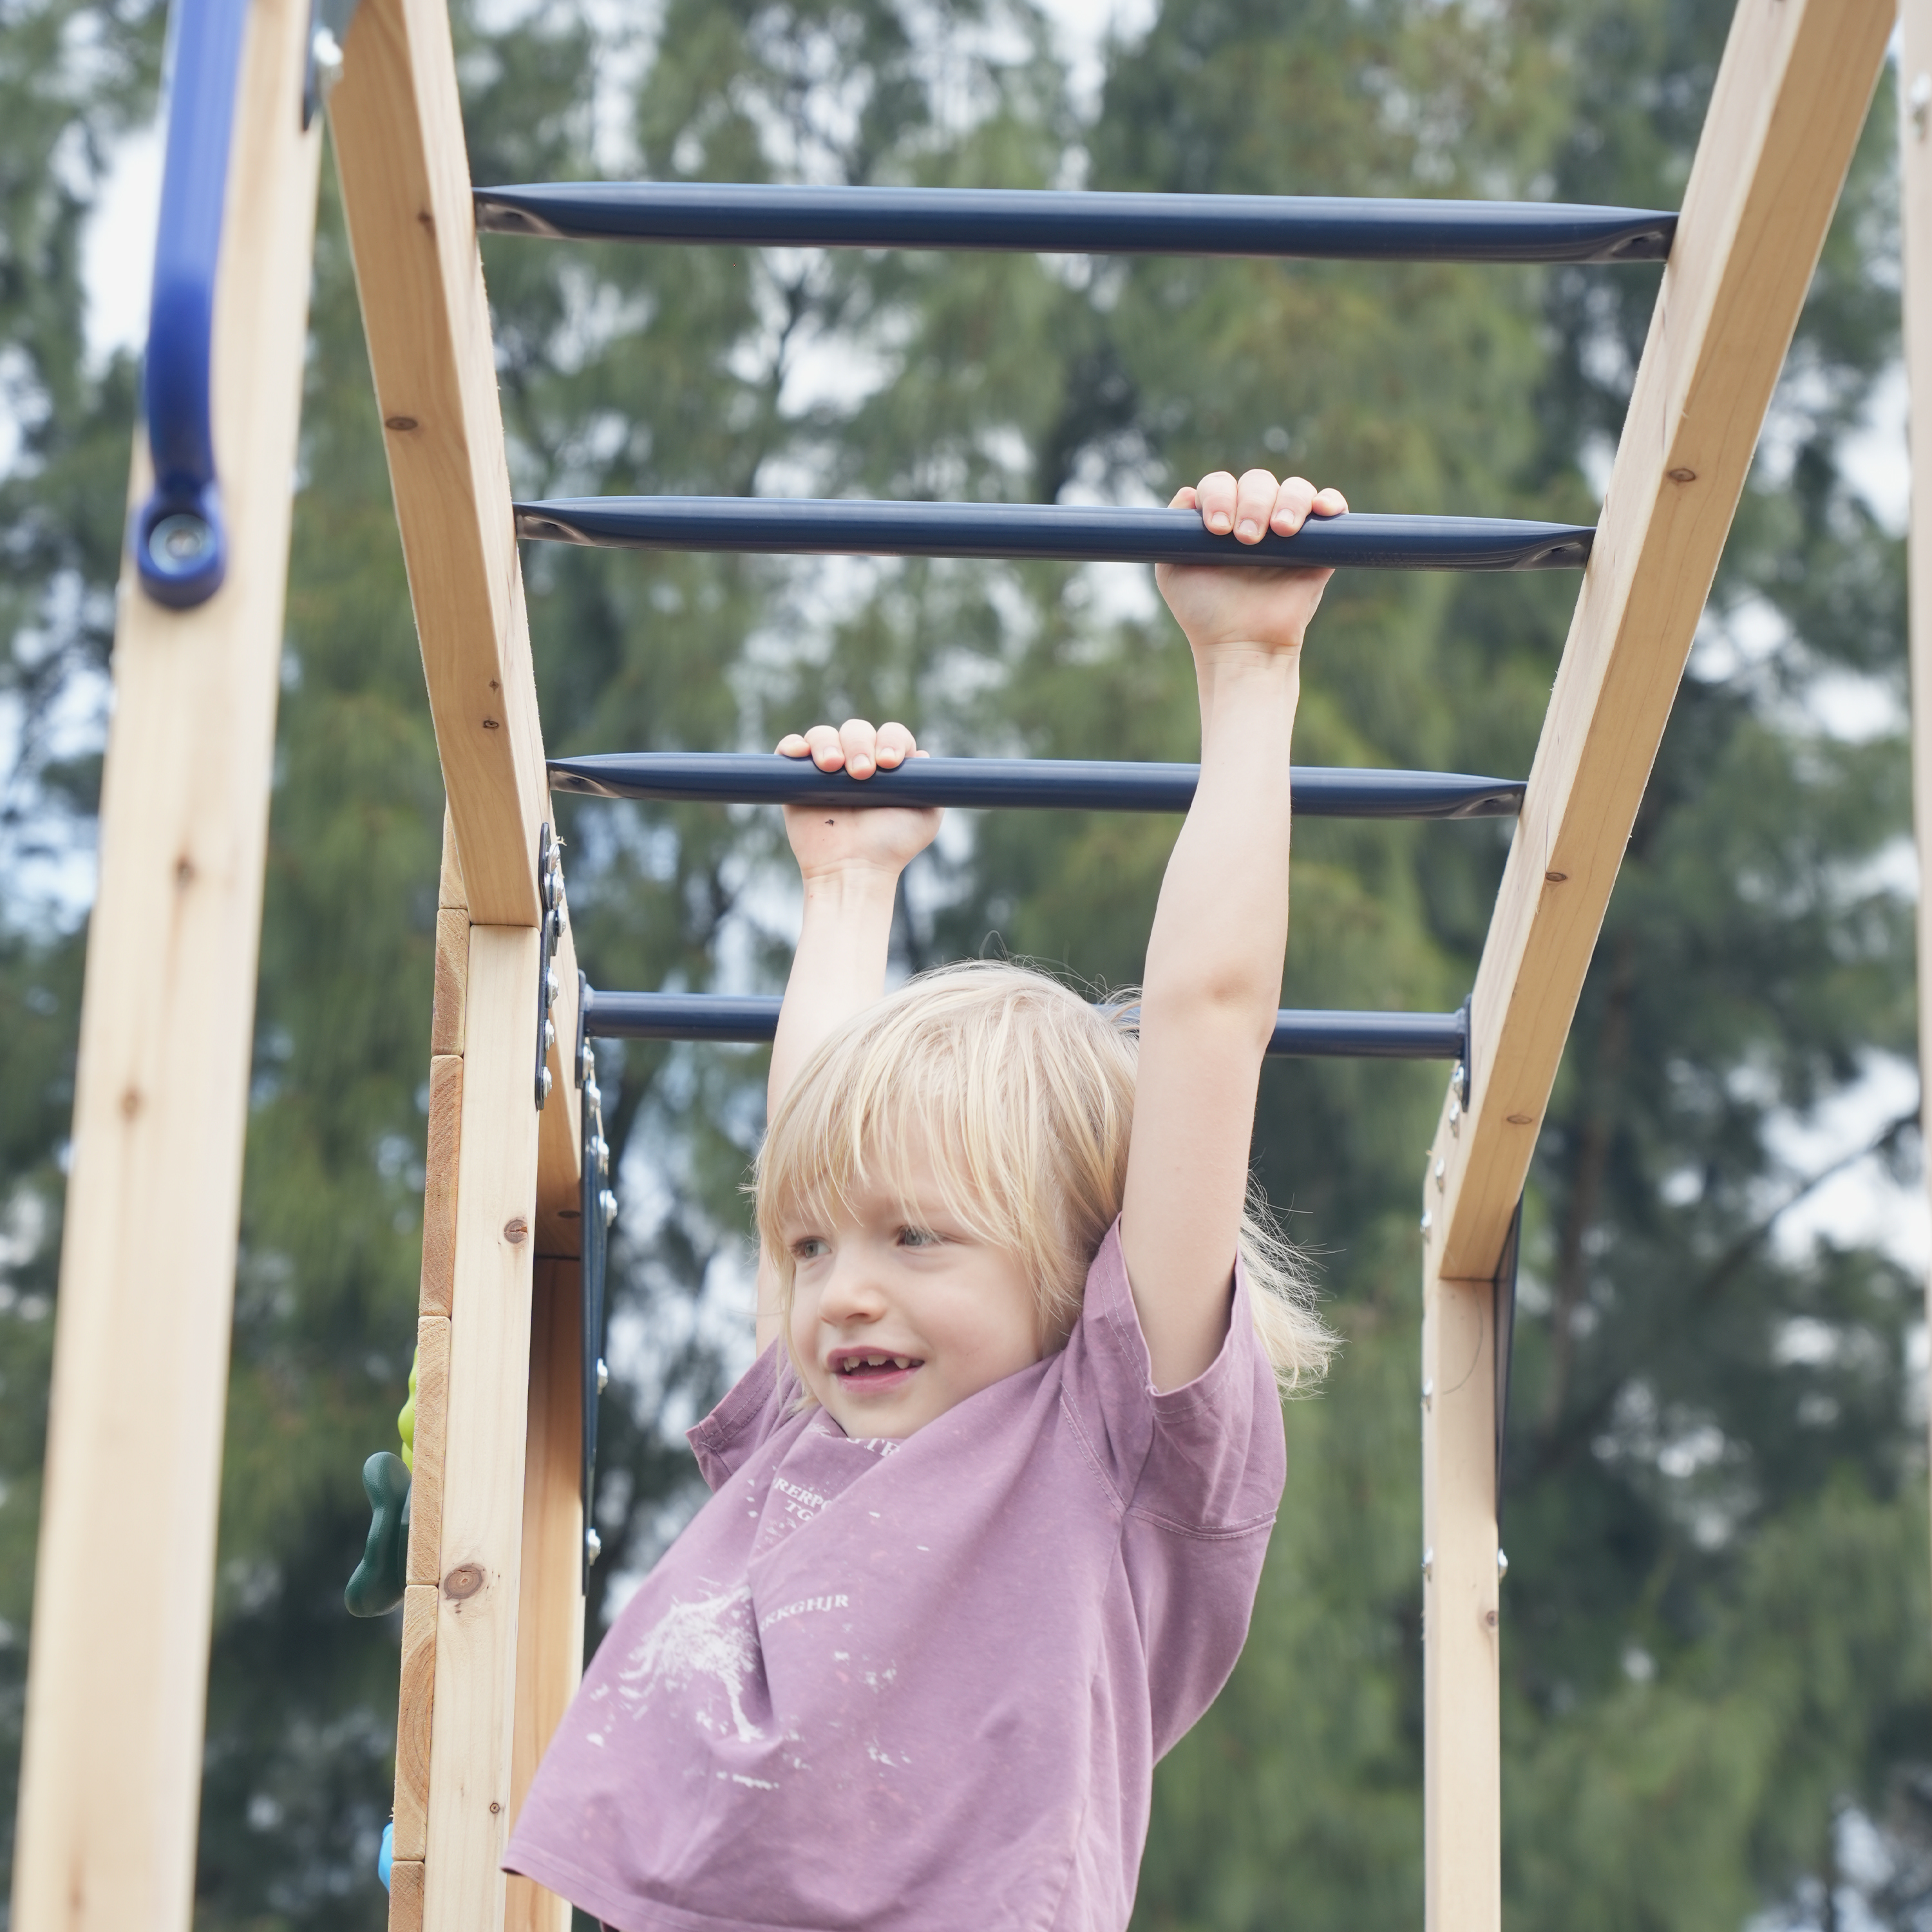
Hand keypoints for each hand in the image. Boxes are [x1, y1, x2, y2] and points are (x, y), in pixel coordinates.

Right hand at [776, 718, 941, 879]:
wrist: (853, 870)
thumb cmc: (891, 847)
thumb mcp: (926, 817)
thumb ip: (931, 785)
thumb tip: (921, 755)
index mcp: (887, 766)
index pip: (890, 734)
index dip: (891, 740)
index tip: (890, 763)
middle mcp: (857, 762)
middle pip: (856, 730)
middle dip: (860, 744)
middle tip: (862, 774)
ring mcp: (825, 770)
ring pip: (823, 735)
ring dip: (826, 743)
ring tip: (832, 768)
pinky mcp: (796, 780)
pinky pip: (790, 749)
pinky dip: (792, 745)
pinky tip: (800, 754)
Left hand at [1155, 469, 1347, 653]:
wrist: (1242, 645)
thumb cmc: (1205, 614)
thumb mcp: (1172, 572)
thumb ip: (1171, 532)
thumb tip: (1187, 492)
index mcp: (1222, 519)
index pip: (1222, 484)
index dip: (1219, 496)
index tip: (1217, 528)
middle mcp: (1255, 518)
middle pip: (1258, 482)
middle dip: (1252, 503)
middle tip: (1246, 539)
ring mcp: (1289, 531)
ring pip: (1295, 489)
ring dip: (1289, 501)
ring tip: (1281, 531)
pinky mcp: (1319, 545)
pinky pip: (1332, 508)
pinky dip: (1331, 502)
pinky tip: (1323, 511)